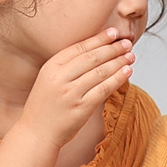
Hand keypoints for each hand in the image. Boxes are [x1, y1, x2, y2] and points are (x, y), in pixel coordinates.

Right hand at [16, 27, 134, 153]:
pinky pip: (104, 89)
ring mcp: (70, 93)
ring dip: (118, 62)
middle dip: (113, 48)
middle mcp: (60, 78)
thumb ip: (65, 67)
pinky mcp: (81, 108)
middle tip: (127, 43)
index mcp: (51, 67)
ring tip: (130, 56)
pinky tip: (127, 72)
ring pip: (100, 72)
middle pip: (92, 57)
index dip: (99, 39)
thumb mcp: (47, 80)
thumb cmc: (44, 107)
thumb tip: (95, 52)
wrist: (35, 133)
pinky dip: (118, 78)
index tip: (114, 33)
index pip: (79, 47)